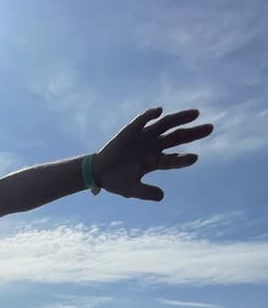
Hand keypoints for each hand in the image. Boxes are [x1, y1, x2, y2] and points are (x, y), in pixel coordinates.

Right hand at [93, 108, 212, 201]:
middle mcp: (153, 146)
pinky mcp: (130, 130)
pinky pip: (142, 120)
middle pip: (177, 137)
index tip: (195, 158)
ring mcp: (143, 137)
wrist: (98, 173)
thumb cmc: (116, 182)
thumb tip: (162, 196)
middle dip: (193, 133)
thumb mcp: (131, 190)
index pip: (173, 159)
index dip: (183, 159)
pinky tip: (160, 111)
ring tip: (195, 114)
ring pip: (165, 125)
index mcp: (154, 161)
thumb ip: (146, 192)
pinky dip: (150, 115)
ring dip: (180, 118)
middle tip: (210, 128)